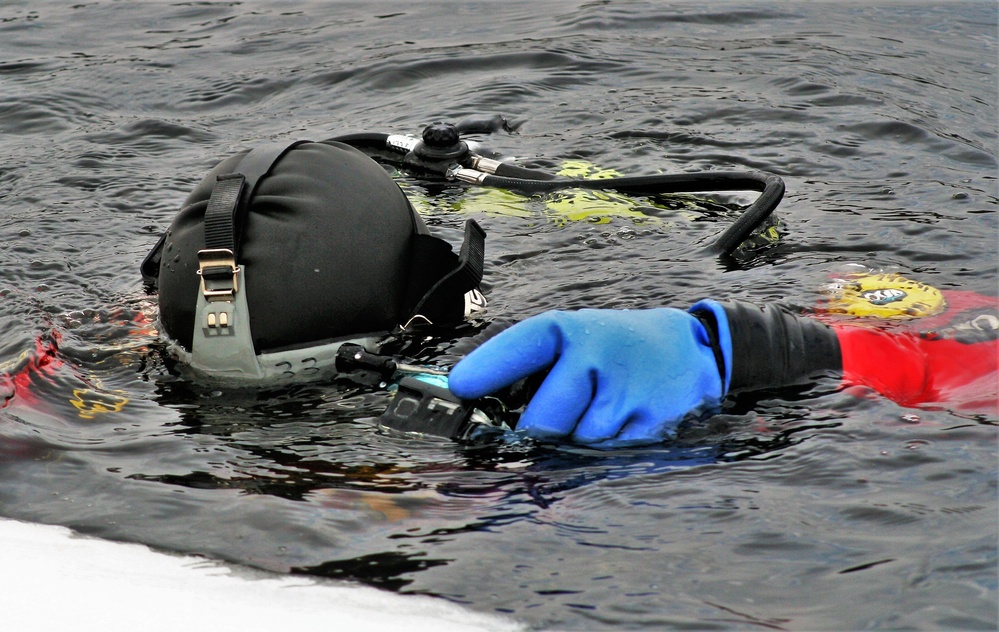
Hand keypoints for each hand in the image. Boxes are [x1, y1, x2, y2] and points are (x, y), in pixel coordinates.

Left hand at [448, 307, 726, 445]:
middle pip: (545, 420)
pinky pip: (611, 454)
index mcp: (571, 329)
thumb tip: (480, 409)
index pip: (523, 345)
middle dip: (541, 430)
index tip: (460, 386)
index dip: (489, 366)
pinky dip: (610, 445)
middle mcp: (598, 355)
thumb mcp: (577, 342)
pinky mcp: (654, 422)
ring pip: (578, 442)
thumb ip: (534, 370)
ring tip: (603, 409)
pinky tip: (625, 420)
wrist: (692, 348)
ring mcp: (627, 390)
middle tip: (553, 420)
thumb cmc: (614, 350)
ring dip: (580, 438)